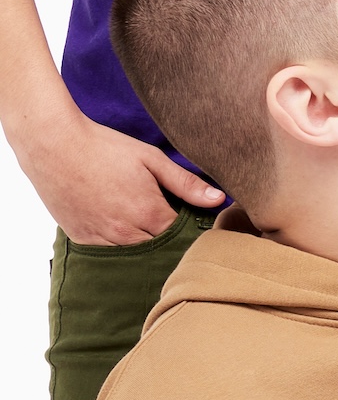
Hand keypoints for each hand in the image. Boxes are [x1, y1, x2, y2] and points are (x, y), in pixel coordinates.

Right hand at [17, 107, 225, 244]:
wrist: (55, 147)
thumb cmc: (106, 148)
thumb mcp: (152, 159)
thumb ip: (186, 183)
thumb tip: (219, 200)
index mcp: (149, 214)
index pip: (181, 235)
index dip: (189, 225)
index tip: (194, 216)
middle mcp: (125, 233)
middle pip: (158, 247)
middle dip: (168, 236)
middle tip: (169, 217)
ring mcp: (100, 239)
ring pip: (133, 252)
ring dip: (143, 241)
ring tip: (144, 218)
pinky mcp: (80, 238)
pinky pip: (107, 251)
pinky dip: (118, 242)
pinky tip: (120, 222)